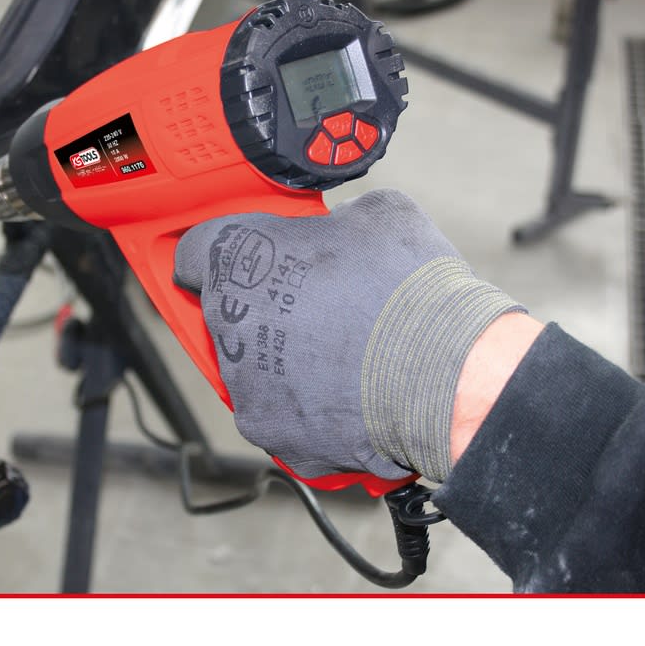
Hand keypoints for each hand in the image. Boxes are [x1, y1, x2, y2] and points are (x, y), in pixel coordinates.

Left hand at [174, 189, 524, 482]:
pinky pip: (283, 413)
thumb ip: (334, 220)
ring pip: (254, 368)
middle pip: (229, 313)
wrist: (449, 373)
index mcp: (238, 256)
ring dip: (285, 361)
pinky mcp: (271, 432)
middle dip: (265, 309)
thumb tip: (337, 230)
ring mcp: (245, 384)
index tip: (240, 260)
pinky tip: (349, 391)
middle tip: (316, 307)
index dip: (221, 253)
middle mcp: (227, 321)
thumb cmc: (409, 288)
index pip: (195, 252)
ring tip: (344, 354)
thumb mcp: (376, 213)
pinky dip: (309, 407)